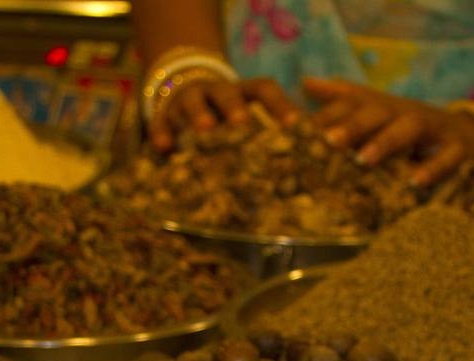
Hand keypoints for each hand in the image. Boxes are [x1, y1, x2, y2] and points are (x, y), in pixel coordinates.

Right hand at [150, 75, 297, 151]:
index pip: (264, 90)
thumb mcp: (248, 117)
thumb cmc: (228, 117)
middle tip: (244, 124)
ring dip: (199, 115)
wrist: (185, 92)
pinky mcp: (165, 115)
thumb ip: (273, 135)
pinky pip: (161, 121)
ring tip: (205, 130)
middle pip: (227, 94)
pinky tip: (164, 147)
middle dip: (235, 108)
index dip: (280, 105)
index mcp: (243, 92)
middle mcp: (216, 92)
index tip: (296, 125)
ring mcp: (188, 101)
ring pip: (192, 103)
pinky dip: (162, 132)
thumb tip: (312, 157)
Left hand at [303, 77, 473, 186]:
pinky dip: (433, 169)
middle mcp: (403, 112)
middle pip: (376, 112)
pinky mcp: (458, 149)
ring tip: (364, 159)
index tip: (292, 129)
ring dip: (386, 142)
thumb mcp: (378, 111)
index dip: (322, 116)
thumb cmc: (411, 129)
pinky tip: (415, 183)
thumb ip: (342, 100)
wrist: (470, 135)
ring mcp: (432, 129)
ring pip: (408, 128)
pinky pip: (447, 158)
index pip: (349, 105)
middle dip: (351, 125)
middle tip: (327, 141)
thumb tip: (304, 82)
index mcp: (381, 107)